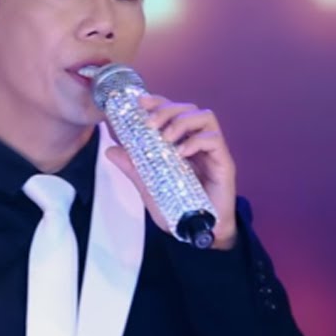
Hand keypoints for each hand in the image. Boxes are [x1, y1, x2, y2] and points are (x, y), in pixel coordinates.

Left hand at [104, 94, 238, 249]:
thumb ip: (133, 168)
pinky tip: (182, 153)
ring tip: (167, 137)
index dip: (158, 102)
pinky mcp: (224, 163)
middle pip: (188, 108)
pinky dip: (196, 141)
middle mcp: (198, 142)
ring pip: (205, 117)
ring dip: (182, 121)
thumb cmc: (179, 209)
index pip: (172, 111)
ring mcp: (212, 151)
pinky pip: (215, 140)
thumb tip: (110, 149)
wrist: (201, 234)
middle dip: (167, 109)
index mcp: (181, 142)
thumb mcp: (149, 188)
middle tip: (151, 124)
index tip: (140, 102)